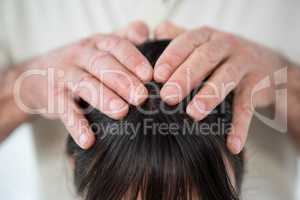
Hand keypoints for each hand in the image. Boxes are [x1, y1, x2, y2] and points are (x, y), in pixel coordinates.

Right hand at [18, 21, 151, 148]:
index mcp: (96, 44)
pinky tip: (88, 140)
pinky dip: (76, 125)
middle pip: (101, 64)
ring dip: (103, 98)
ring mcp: (65, 76)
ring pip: (84, 84)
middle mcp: (80, 56)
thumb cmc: (82, 63)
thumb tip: (145, 32)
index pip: (116, 46)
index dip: (133, 59)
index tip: (149, 75)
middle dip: (122, 80)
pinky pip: (65, 110)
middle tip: (141, 97)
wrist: (38, 75)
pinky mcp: (53, 97)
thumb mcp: (99, 47)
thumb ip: (124, 38)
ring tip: (121, 112)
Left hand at [154, 22, 285, 153]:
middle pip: (204, 57)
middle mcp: (225, 45)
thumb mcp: (201, 43)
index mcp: (206, 36)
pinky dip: (240, 126)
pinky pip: (248, 106)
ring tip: (193, 114)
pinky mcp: (258, 85)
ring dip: (209, 96)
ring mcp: (244, 64)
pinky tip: (232, 145)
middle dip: (185, 77)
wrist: (265, 64)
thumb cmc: (221, 57)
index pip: (186, 41)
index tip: (156, 76)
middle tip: (168, 97)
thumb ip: (177, 38)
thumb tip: (150, 36)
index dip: (171, 57)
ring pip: (226, 77)